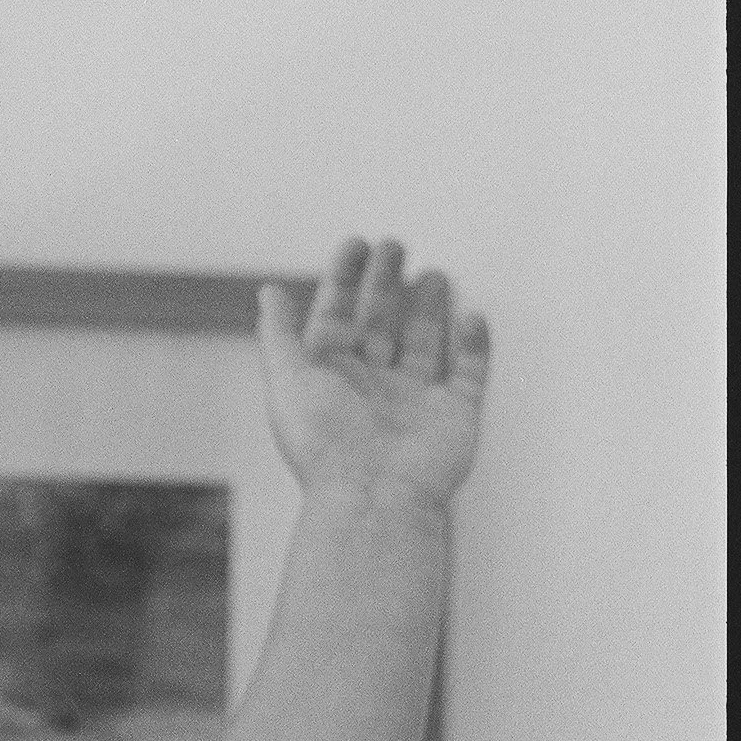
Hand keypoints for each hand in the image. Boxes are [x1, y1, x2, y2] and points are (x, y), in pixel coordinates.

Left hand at [259, 237, 490, 510]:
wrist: (373, 497)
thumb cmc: (325, 445)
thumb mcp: (287, 380)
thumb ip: (278, 334)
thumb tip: (268, 293)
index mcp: (328, 379)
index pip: (336, 318)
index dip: (344, 279)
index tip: (356, 243)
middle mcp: (369, 387)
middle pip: (379, 323)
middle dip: (386, 284)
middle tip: (395, 245)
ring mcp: (413, 401)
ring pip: (422, 343)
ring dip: (427, 307)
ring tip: (433, 272)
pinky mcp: (454, 416)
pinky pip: (468, 373)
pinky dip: (472, 344)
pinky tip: (471, 315)